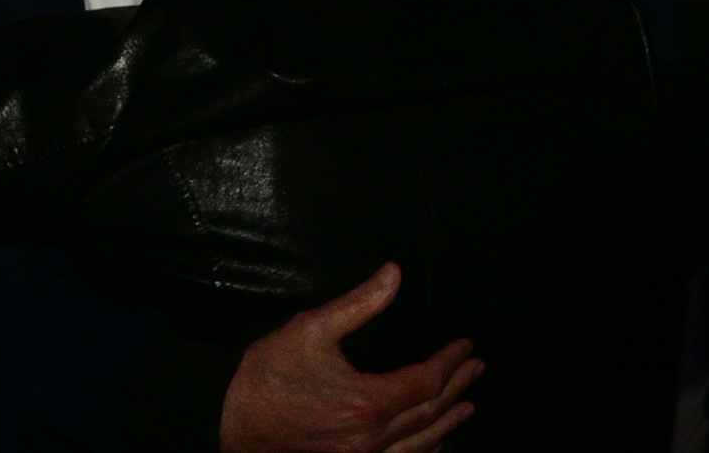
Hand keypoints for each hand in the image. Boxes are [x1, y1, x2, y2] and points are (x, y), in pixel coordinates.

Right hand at [221, 264, 478, 452]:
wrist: (233, 430)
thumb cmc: (266, 379)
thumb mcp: (309, 330)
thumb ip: (358, 304)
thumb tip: (393, 274)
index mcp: (368, 401)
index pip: (426, 380)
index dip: (450, 362)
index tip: (465, 345)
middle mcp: (372, 437)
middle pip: (429, 412)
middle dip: (457, 387)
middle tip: (476, 367)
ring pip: (420, 443)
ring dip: (448, 422)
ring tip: (467, 405)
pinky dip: (423, 450)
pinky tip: (433, 443)